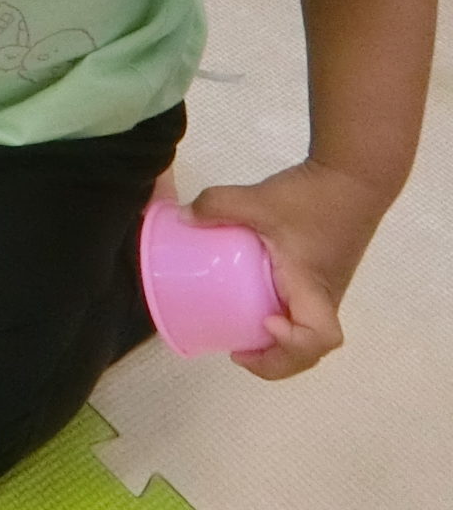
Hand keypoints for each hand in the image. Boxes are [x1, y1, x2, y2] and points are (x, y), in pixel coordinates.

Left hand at [188, 160, 391, 379]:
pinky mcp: (320, 275)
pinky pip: (304, 313)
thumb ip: (217, 205)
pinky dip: (282, 320)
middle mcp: (324, 296)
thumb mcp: (258, 199)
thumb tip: (182, 219)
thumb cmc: (311, 196)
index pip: (321, 337)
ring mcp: (324, 288)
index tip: (266, 324)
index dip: (296, 345)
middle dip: (278, 360)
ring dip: (280, 345)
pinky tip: (252, 303)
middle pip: (313, 349)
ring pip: (308, 333)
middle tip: (239, 350)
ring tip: (242, 336)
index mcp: (313, 286)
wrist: (353, 175)